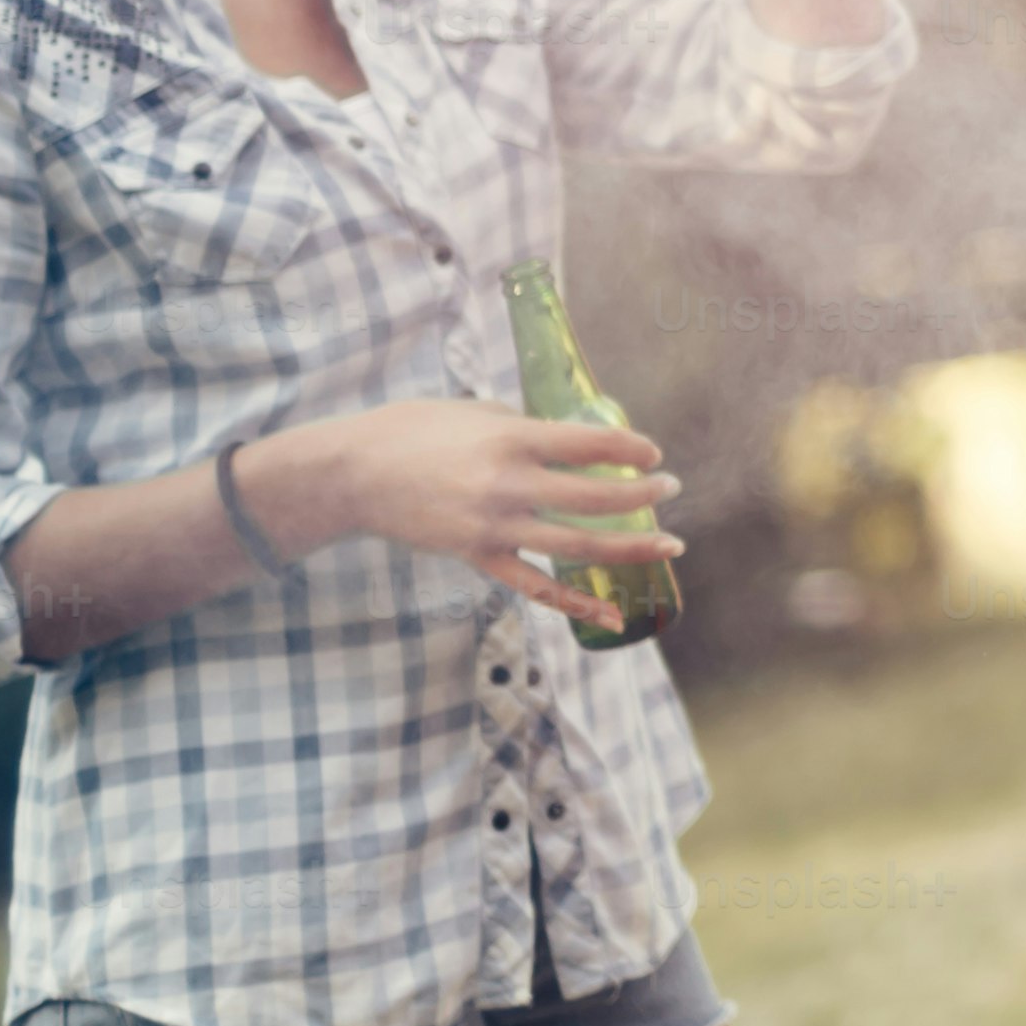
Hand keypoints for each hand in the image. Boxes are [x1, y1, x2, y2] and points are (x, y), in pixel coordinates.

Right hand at [290, 399, 684, 630]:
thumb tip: (572, 441)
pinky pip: (537, 586)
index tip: (653, 453)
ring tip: (669, 545)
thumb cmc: (415, 430)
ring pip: (577, 544)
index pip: (590, 444)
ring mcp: (494, 527)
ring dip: (630, 546)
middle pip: (594, 496)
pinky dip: (577, 603)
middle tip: (671, 488)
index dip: (631, 449)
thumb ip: (527, 428)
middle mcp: (508, 485)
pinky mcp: (479, 557)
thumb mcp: (478, 413)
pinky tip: (614, 612)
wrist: (355, 474)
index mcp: (512, 439)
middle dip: (642, 495)